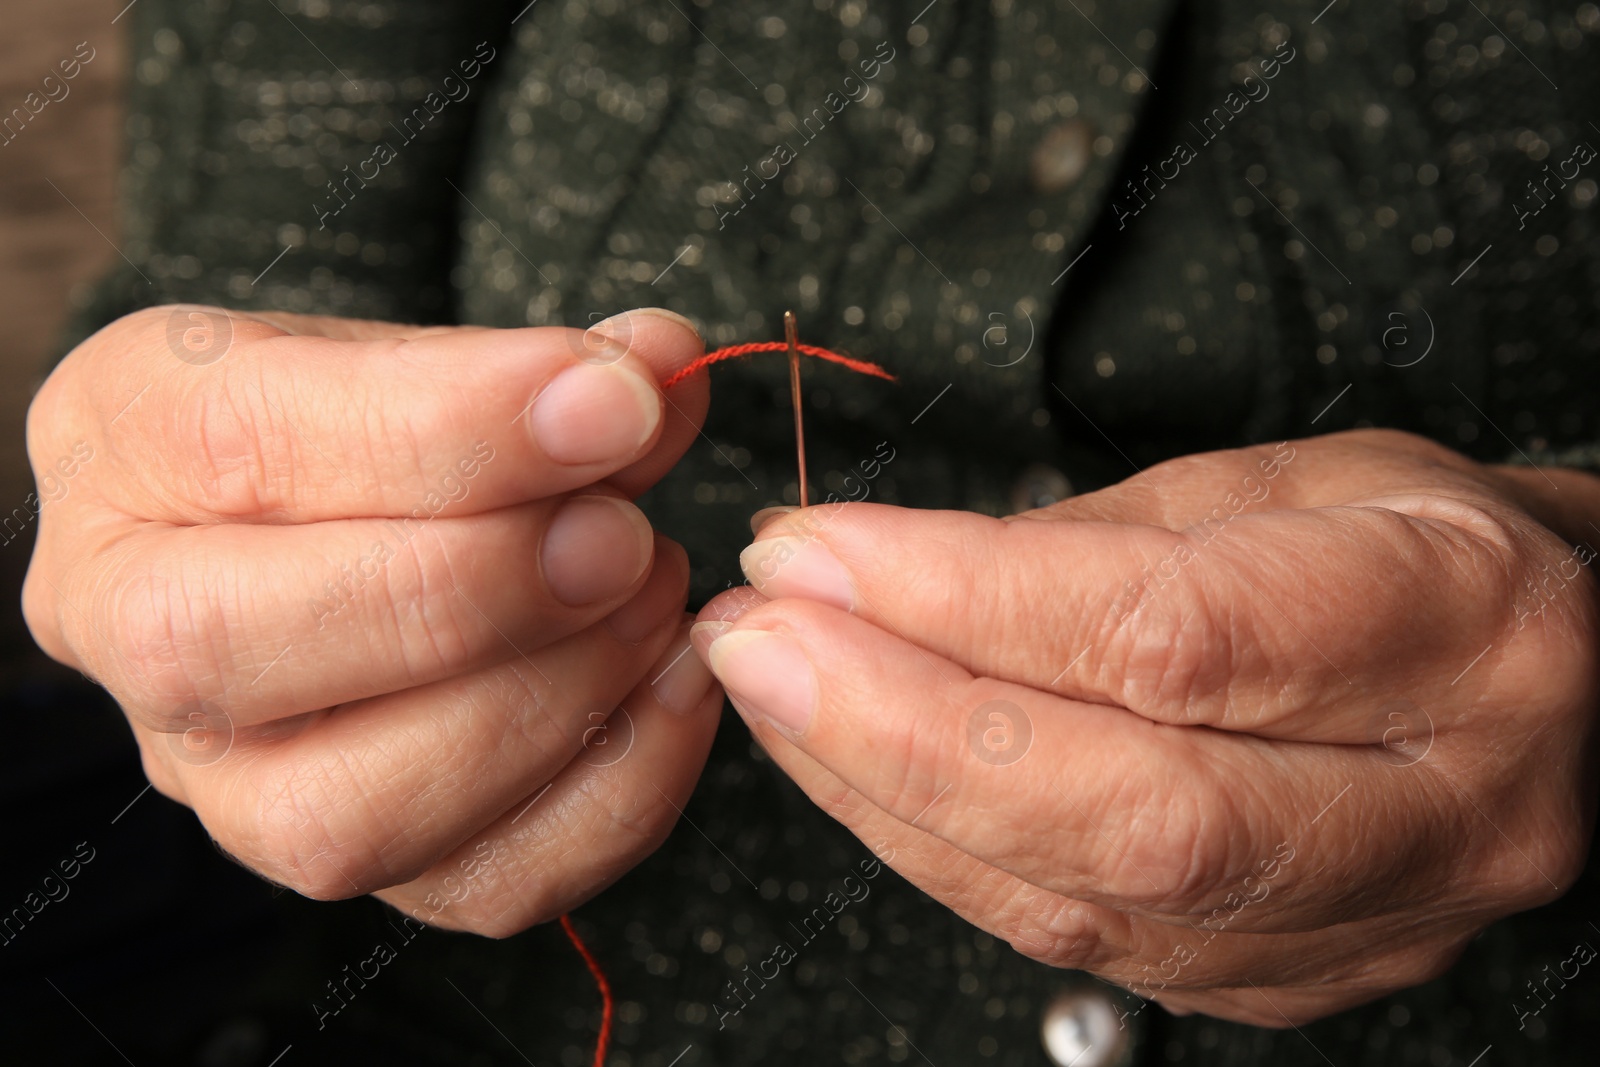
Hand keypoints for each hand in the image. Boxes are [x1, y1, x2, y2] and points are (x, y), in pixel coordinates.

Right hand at [24, 305, 722, 933]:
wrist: (324, 520)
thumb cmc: (361, 419)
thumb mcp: (422, 347)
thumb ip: (535, 364)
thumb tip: (660, 366)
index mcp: (131, 442)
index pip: (251, 443)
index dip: (459, 429)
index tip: (616, 402)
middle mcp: (133, 634)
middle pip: (233, 653)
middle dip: (472, 592)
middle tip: (623, 533)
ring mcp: (230, 779)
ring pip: (348, 814)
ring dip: (545, 706)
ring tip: (651, 597)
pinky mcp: (352, 856)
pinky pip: (478, 886)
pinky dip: (612, 793)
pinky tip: (674, 683)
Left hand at [693, 430, 1599, 1024]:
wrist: (1540, 673)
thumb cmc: (1410, 548)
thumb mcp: (1283, 478)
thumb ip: (1090, 539)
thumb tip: (889, 581)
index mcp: (1458, 624)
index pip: (1173, 638)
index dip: (961, 602)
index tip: (814, 552)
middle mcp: (1436, 802)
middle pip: (1129, 810)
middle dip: (897, 726)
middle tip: (757, 643)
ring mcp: (1367, 920)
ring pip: (1086, 901)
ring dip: (887, 795)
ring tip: (773, 694)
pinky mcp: (1286, 978)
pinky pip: (1077, 941)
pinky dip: (938, 854)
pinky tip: (853, 775)